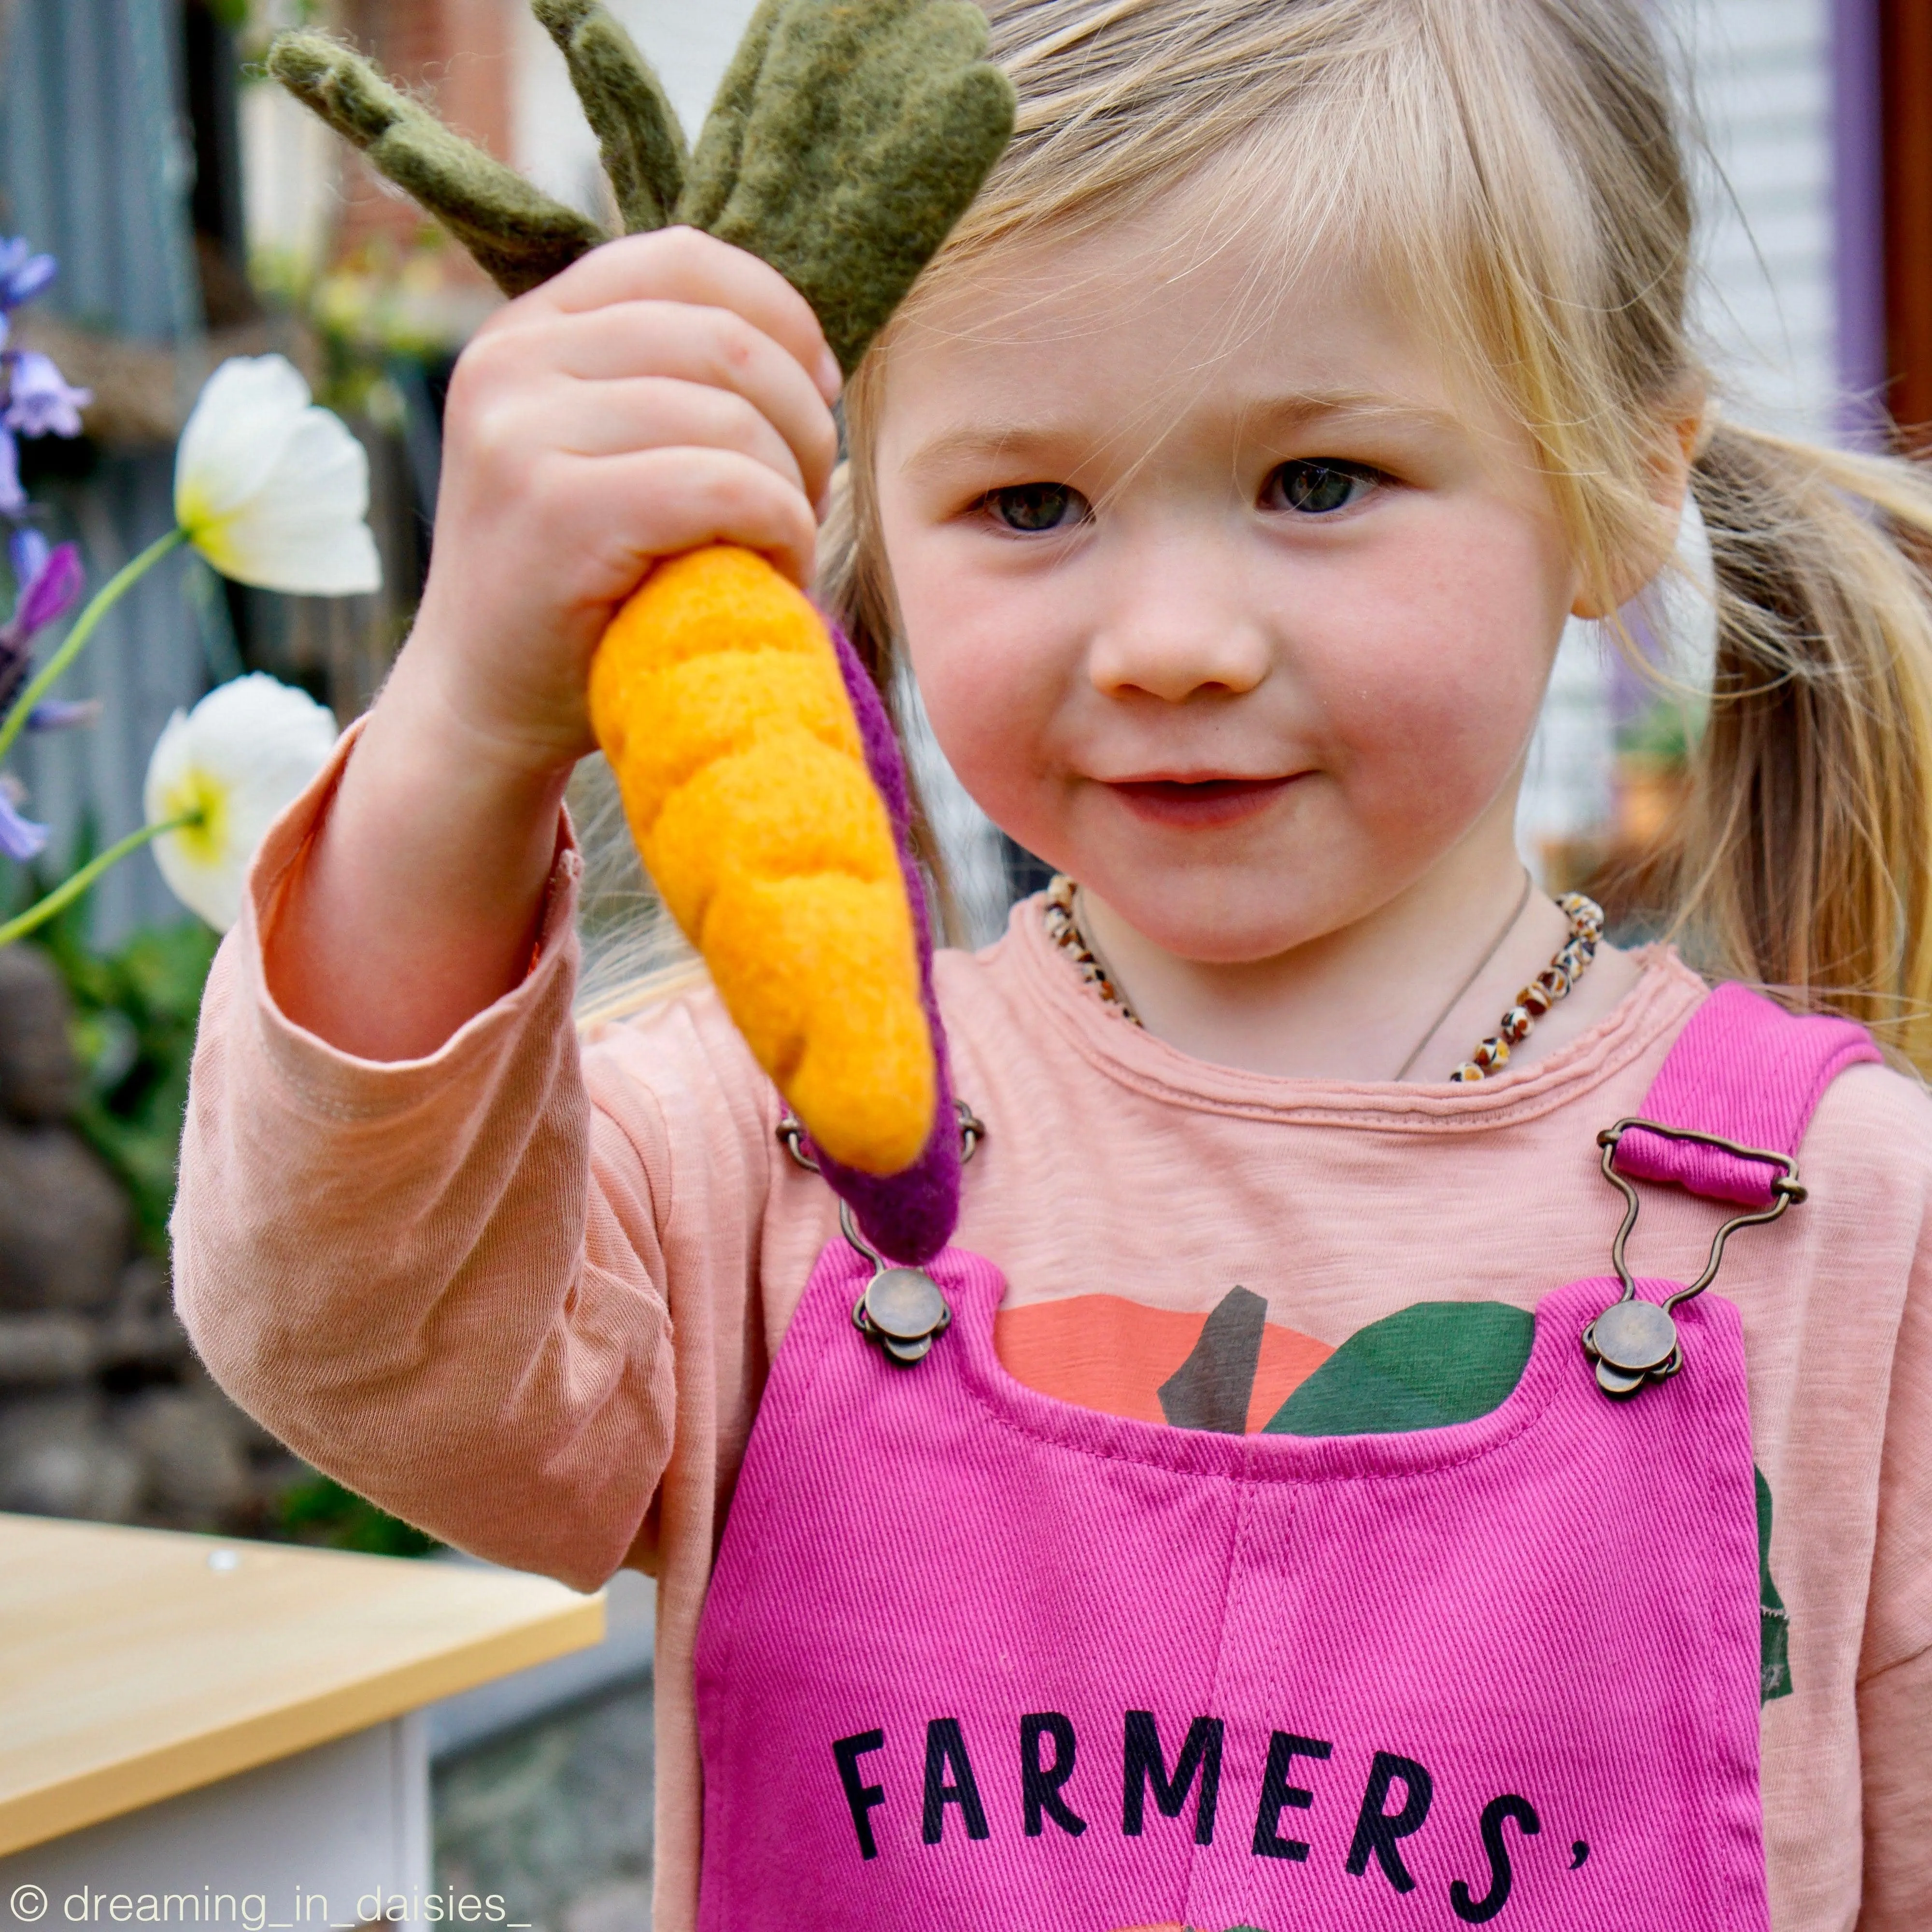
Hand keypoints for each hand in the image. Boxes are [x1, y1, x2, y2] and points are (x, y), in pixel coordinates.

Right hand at [400, 225, 841, 781]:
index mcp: (529, 331)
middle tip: (807, 500)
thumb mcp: (610, 455)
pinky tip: (774, 574)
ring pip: (733, 417)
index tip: (817, 389)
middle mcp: (512, 361)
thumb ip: (668, 387)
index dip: (780, 315)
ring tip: (784, 549)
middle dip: (803, 421)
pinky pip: (722, 485)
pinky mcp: (555, 508)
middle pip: (727, 339)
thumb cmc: (580, 590)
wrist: (485, 706)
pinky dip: (779, 530)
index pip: (684, 259)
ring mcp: (523, 432)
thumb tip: (808, 352)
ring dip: (795, 492)